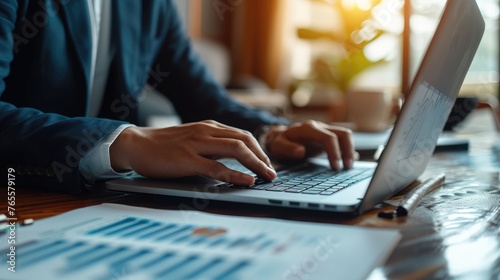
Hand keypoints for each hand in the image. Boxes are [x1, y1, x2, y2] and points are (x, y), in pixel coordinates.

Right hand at [110, 120, 275, 184]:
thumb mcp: (192, 139)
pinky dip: (235, 175)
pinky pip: (216, 167)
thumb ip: (212, 145)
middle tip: (272, 172)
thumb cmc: (164, 145)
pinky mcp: (187, 159)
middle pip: (245, 140)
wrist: (136, 144)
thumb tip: (235, 158)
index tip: (268, 164)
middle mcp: (206, 131)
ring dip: (256, 164)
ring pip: (236, 150)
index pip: (243, 135)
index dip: (259, 150)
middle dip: (263, 157)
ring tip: (267, 176)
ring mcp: (197, 144)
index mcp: (209, 126)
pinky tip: (246, 181)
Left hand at [264, 121, 356, 169]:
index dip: (335, 152)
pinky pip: (343, 140)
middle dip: (348, 150)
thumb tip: (301, 151)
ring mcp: (325, 131)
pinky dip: (348, 150)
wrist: (281, 136)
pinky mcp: (328, 137)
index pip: (329, 137)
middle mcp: (320, 127)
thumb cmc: (280, 142)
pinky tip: (349, 161)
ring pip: (345, 135)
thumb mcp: (278, 146)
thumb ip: (287, 149)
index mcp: (308, 129)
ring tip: (348, 166)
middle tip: (347, 168)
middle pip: (343, 133)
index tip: (335, 167)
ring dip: (350, 150)